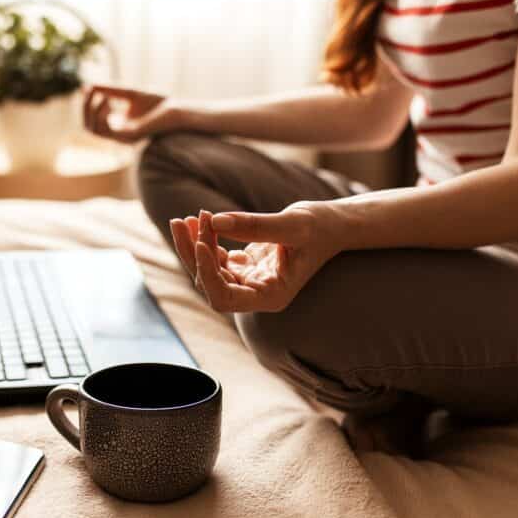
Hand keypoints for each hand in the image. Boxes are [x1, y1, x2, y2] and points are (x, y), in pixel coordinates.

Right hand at [82, 85, 186, 142]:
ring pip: (94, 130)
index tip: (88, 88)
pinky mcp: (129, 137)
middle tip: (90, 91)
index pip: (91, 121)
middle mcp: (118, 135)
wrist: (176, 108)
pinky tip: (110, 101)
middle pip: (88, 127)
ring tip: (106, 96)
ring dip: (94, 110)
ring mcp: (123, 138)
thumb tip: (87, 87)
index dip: (86, 105)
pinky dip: (103, 114)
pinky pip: (107, 130)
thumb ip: (109, 90)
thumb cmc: (156, 101)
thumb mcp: (127, 92)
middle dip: (85, 108)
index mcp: (117, 127)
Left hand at [169, 206, 340, 312]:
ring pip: (208, 270)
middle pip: (210, 284)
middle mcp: (255, 294)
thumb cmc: (321, 227)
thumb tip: (215, 220)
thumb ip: (255, 225)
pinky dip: (204, 238)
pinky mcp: (244, 265)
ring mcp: (248, 280)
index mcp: (270, 296)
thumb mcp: (293, 224)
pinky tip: (198, 219)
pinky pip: (215, 257)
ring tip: (184, 219)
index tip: (201, 242)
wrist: (333, 225)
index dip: (207, 274)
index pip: (224, 298)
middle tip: (183, 221)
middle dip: (193, 254)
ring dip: (193, 244)